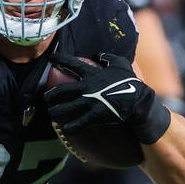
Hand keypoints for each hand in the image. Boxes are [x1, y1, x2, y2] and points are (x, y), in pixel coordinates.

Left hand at [46, 53, 170, 143]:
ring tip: (52, 112)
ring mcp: (89, 102)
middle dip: (50, 94)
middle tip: (46, 97)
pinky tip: (65, 128)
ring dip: (55, 111)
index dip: (60, 59)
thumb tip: (97, 54)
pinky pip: (77, 123)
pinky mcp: (94, 115)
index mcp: (92, 73)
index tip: (51, 58)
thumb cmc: (129, 81)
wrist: (138, 100)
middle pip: (61, 90)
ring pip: (64, 108)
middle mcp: (86, 87)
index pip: (72, 63)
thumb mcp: (121, 64)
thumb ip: (108, 58)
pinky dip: (70, 126)